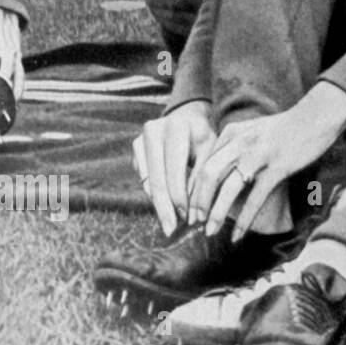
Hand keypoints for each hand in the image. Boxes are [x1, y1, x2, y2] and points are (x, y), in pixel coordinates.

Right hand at [133, 99, 215, 235]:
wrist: (187, 115)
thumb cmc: (203, 136)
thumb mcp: (210, 151)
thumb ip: (201, 178)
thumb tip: (193, 215)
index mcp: (177, 127)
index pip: (175, 170)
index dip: (179, 196)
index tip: (186, 218)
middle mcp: (154, 130)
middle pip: (157, 178)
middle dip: (165, 206)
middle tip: (170, 230)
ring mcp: (141, 138)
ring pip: (147, 180)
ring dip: (158, 203)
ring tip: (169, 222)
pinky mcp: (135, 146)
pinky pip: (143, 176)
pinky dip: (153, 192)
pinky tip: (164, 206)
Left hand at [188, 82, 345, 240]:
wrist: (318, 116)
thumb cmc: (287, 127)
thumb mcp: (254, 130)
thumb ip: (234, 146)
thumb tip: (217, 171)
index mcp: (232, 132)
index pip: (204, 163)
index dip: (192, 188)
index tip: (189, 207)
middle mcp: (241, 142)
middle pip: (209, 175)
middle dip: (198, 202)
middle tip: (194, 222)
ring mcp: (259, 154)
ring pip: (228, 188)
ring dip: (216, 213)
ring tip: (210, 232)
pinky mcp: (278, 167)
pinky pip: (255, 198)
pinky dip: (245, 219)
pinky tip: (238, 235)